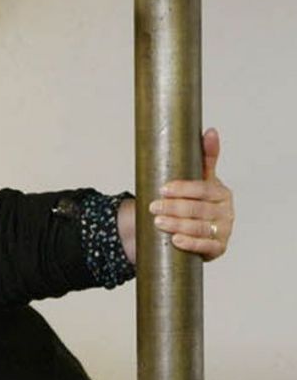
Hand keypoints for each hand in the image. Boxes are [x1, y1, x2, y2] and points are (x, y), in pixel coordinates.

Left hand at [130, 127, 233, 261]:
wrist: (187, 231)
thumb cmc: (192, 203)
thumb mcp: (197, 182)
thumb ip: (205, 159)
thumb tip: (210, 131)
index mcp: (221, 193)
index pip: (203, 189)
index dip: (183, 189)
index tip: (163, 188)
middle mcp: (226, 212)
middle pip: (198, 209)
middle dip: (174, 207)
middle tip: (153, 206)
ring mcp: (223, 231)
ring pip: (198, 228)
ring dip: (177, 224)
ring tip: (158, 222)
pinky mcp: (217, 249)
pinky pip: (204, 247)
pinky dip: (190, 244)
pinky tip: (176, 240)